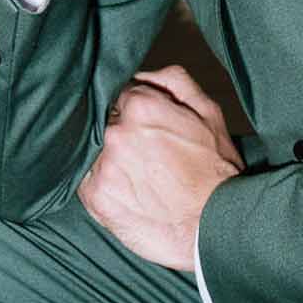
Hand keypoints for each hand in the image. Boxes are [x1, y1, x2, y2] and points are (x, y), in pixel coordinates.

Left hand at [77, 65, 243, 271]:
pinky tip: (124, 190)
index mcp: (140, 106)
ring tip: (134, 174)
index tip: (144, 128)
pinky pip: (84, 180)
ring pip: (93, 149)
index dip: (132, 110)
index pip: (118, 95)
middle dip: (119, 132)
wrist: (217, 228)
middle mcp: (116, 133)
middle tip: (142, 154)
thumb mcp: (209, 112)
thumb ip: (173, 81)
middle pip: (104, 121)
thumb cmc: (216, 171)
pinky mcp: (96, 197)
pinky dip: (99, 182)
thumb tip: (142, 73)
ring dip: (107, 157)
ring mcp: (104, 166)